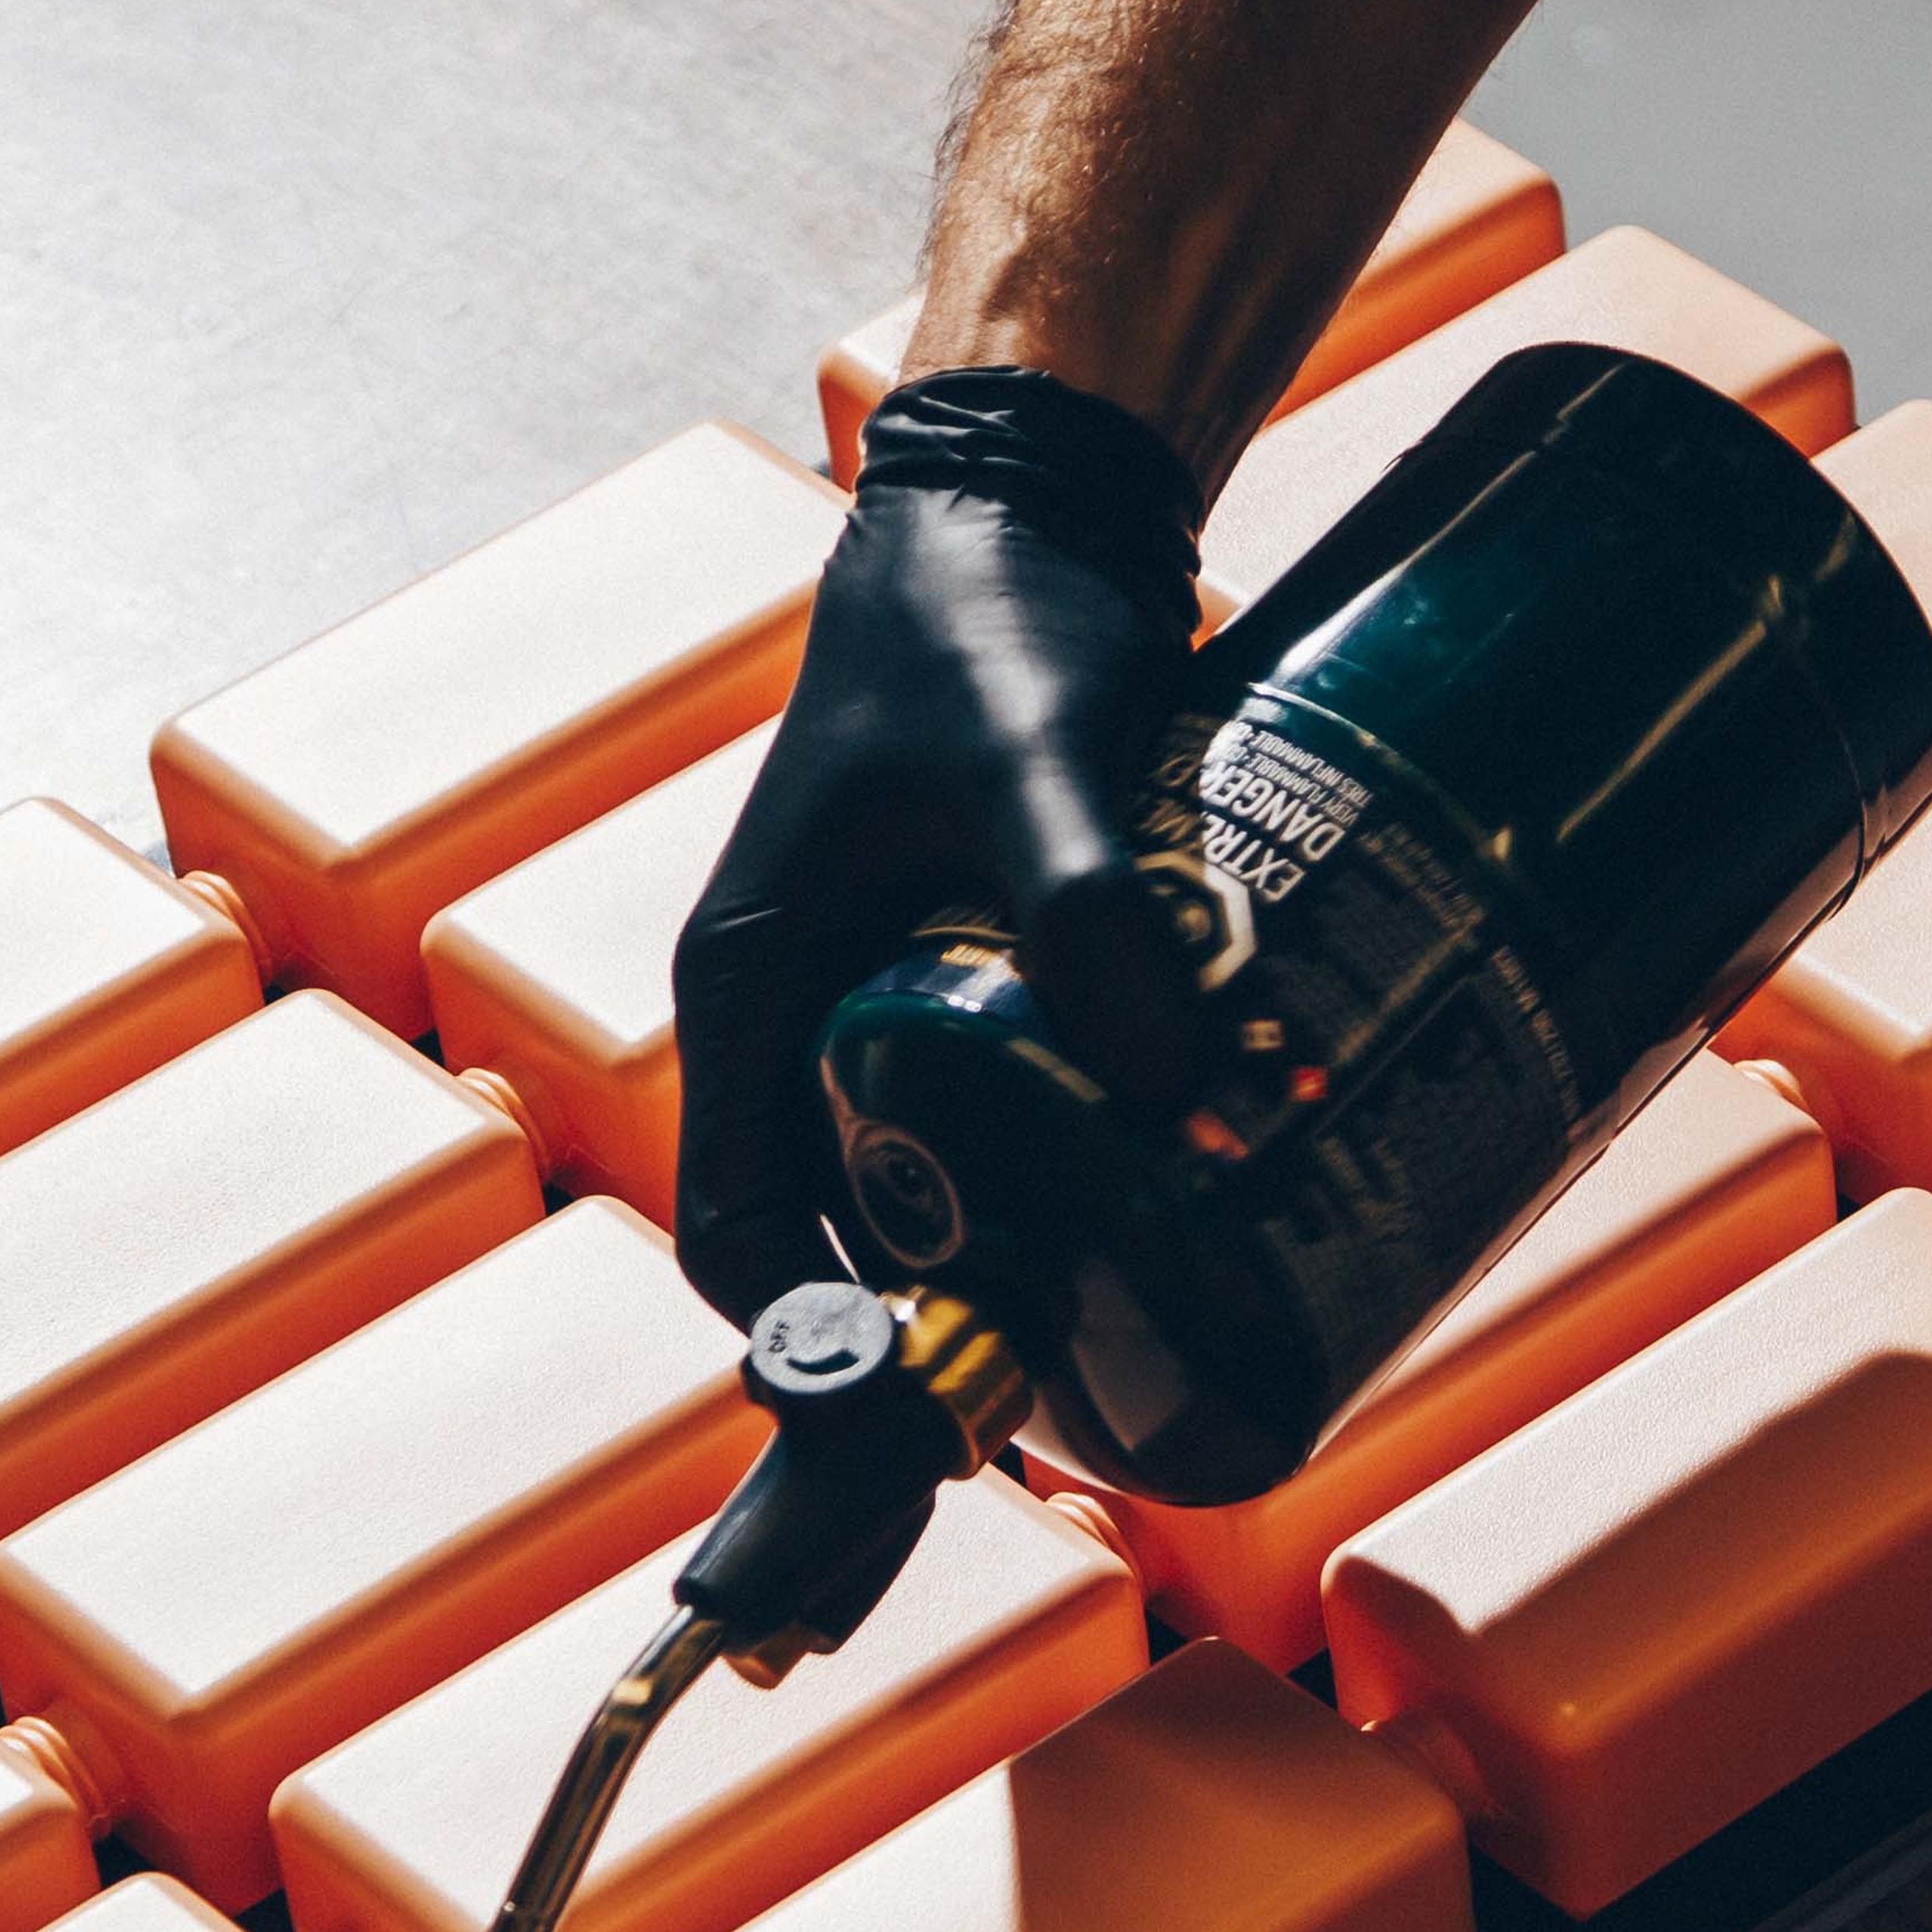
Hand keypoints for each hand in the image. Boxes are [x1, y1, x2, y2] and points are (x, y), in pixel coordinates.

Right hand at [668, 368, 1207, 1327]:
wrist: (1032, 517)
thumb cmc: (987, 620)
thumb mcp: (1030, 758)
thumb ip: (1087, 907)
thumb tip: (1177, 1091)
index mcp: (754, 990)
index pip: (740, 1231)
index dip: (819, 1347)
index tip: (932, 1414)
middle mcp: (807, 1023)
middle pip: (847, 1241)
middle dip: (951, 1334)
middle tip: (1088, 1398)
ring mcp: (891, 1011)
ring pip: (942, 1194)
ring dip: (1034, 1270)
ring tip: (1156, 1336)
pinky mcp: (983, 990)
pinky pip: (1020, 1127)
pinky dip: (1089, 1184)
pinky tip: (1191, 1223)